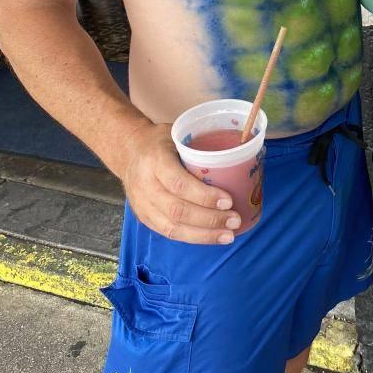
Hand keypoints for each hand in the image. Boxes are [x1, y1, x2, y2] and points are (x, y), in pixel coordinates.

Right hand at [119, 123, 241, 243]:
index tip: (228, 200)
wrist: (128, 151)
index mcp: (155, 160)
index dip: (204, 196)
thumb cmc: (161, 141)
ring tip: (228, 235)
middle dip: (210, 219)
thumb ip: (201, 147)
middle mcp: (145, 185)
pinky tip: (211, 237)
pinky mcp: (143, 217)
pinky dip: (192, 237)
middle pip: (178, 210)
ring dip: (203, 235)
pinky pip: (168, 233)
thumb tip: (243, 155)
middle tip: (235, 220)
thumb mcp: (178, 134)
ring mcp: (142, 205)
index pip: (179, 184)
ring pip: (173, 228)